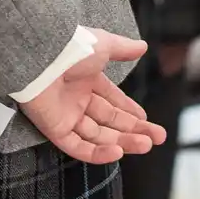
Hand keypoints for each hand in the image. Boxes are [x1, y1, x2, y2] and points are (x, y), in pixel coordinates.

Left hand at [16, 29, 166, 164]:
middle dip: (134, 130)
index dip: (130, 111)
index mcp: (87, 79)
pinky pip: (78, 147)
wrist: (43, 57)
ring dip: (123, 142)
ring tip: (145, 145)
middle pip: (109, 120)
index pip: (112, 100)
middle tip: (156, 138)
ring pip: (98, 136)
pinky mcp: (56, 129)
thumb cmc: (72, 48)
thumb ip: (123, 48)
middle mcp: (77, 99)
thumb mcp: (104, 45)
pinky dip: (98, 154)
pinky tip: (118, 153)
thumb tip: (143, 46)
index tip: (147, 121)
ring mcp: (67, 115)